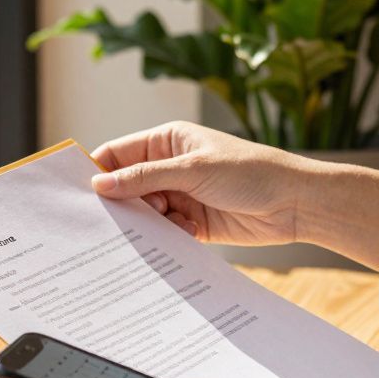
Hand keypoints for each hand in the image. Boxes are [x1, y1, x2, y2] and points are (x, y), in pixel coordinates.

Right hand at [90, 121, 312, 246]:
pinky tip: (186, 233)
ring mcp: (181, 196)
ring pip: (145, 213)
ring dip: (148, 223)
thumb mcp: (192, 170)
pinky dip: (167, 236)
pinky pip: (165, 232)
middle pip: (127, 187)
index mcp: (167, 141)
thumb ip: (144, 178)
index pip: (118, 154)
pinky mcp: (192, 224)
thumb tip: (100, 184)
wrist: (296, 203)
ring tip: (166, 223)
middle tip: (116, 221)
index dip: (98, 171)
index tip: (82, 195)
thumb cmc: (251, 172)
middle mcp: (170, 167)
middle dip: (123, 204)